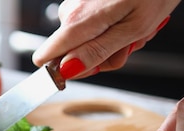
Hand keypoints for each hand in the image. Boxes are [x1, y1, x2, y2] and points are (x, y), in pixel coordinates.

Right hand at [32, 0, 178, 78]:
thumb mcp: (132, 30)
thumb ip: (97, 52)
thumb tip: (67, 70)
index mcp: (77, 21)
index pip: (46, 59)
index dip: (68, 72)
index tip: (95, 67)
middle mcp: (70, 12)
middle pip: (73, 54)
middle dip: (105, 56)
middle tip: (131, 43)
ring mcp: (77, 5)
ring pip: (87, 42)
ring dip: (115, 42)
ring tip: (137, 28)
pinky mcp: (85, 2)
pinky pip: (93, 28)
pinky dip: (114, 28)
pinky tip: (130, 18)